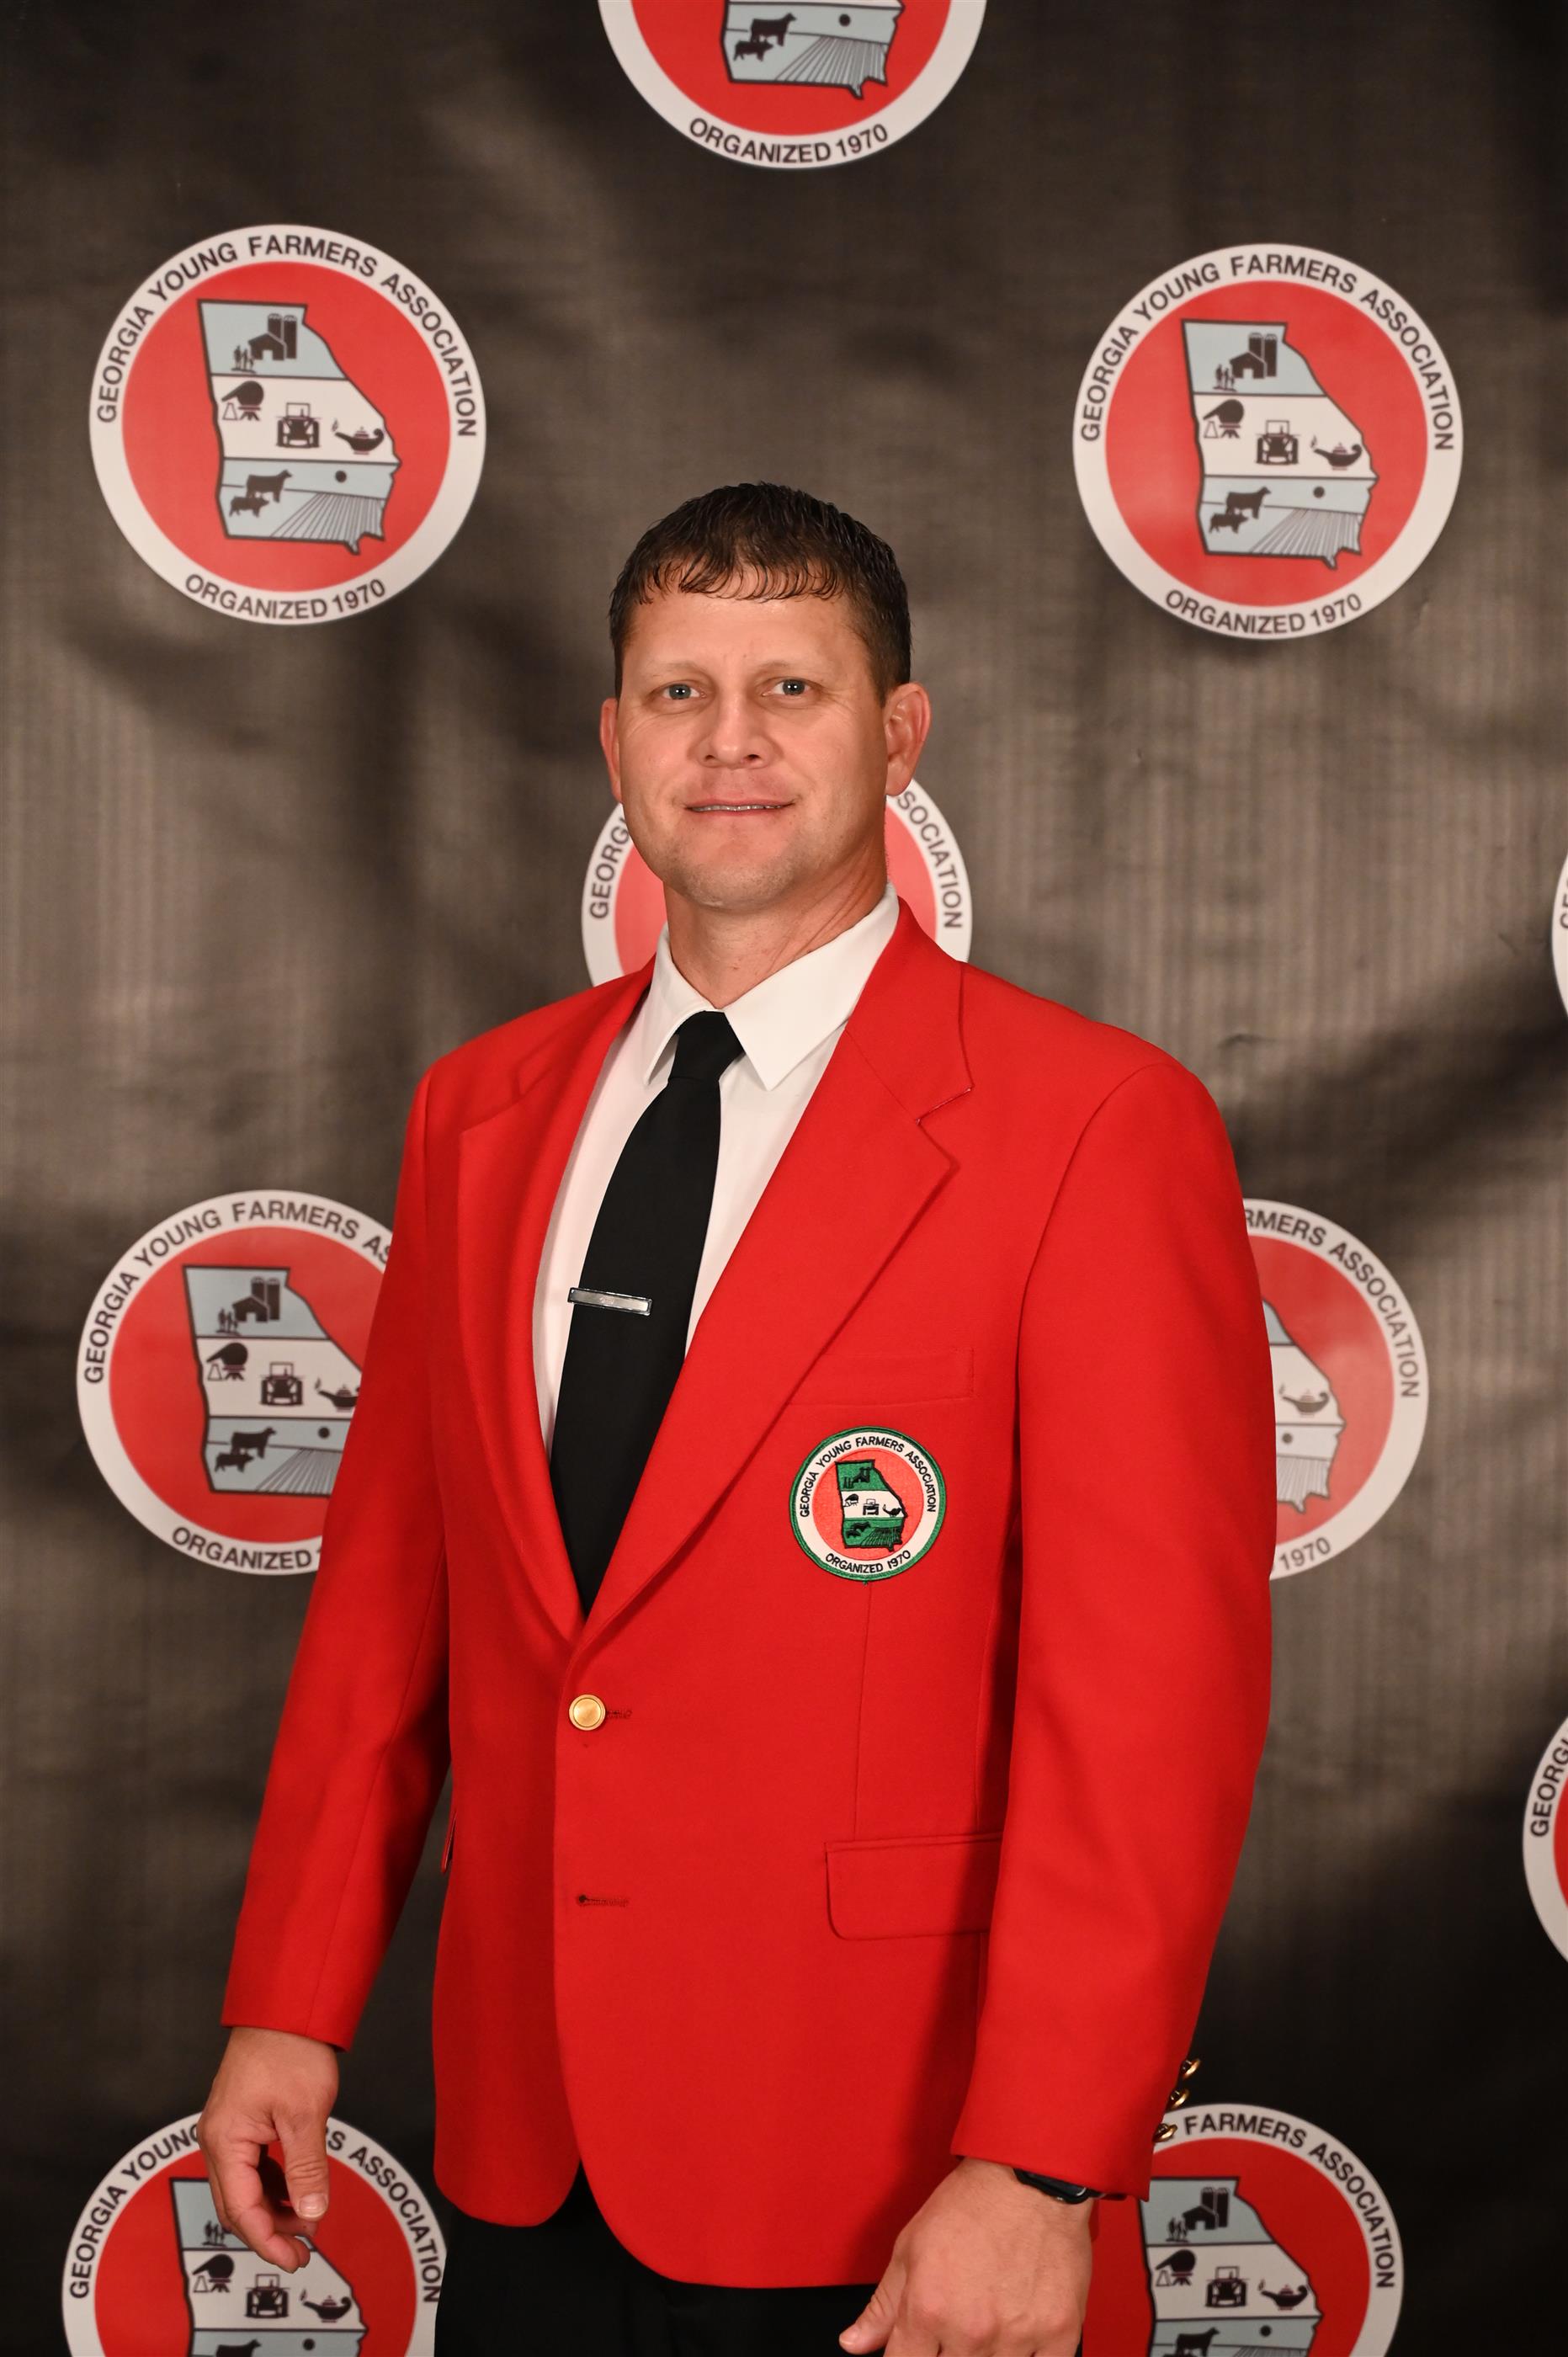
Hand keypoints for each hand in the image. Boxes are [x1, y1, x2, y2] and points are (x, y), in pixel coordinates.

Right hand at [196, 2025, 338, 2270]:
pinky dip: (273, 2185)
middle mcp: (217, 2140)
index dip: (268, 2240)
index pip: (241, 2209)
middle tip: (303, 2250)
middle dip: (269, 2230)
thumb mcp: (305, 2114)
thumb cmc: (290, 2050)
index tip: (294, 2258)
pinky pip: (251, 2168)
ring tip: (307, 2221)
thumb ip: (306, 2168)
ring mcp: (226, 2130)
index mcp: (225, 2141)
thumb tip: (311, 2213)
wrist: (286, 2007)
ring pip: (244, 2188)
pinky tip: (296, 2192)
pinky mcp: (240, 2122)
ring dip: (273, 2209)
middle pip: (236, 2205)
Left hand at [839, 2157, 1092, 2354]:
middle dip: (946, 2353)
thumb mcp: (911, 2247)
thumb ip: (883, 2306)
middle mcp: (971, 2331)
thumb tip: (855, 2344)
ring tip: (991, 2320)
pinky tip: (1021, 2334)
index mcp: (928, 2310)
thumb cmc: (973, 2204)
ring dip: (987, 2355)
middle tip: (957, 2324)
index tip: (917, 2348)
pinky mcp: (1058, 2334)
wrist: (1031, 2176)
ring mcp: (1016, 2337)